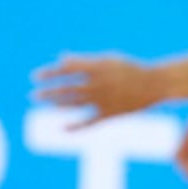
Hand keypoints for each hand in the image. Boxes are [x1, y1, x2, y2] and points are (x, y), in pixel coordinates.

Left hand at [32, 54, 161, 125]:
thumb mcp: (108, 59)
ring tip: (41, 104)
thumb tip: (61, 58)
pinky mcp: (109, 115)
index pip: (66, 69)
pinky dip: (75, 127)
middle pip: (66, 88)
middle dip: (47, 91)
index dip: (49, 73)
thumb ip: (83, 61)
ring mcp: (103, 100)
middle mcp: (97, 83)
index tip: (35, 76)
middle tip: (32, 95)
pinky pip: (89, 123)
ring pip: (73, 103)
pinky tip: (61, 130)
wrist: (155, 84)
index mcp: (97, 66)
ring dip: (55, 104)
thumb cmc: (130, 69)